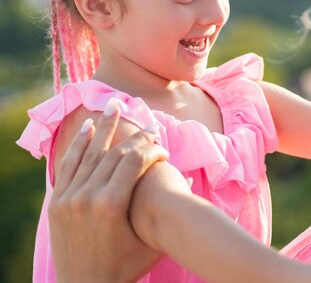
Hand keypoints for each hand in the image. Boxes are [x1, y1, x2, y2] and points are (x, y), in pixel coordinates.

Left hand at [49, 102, 168, 282]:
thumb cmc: (127, 266)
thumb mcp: (153, 242)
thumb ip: (166, 214)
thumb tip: (188, 181)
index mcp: (112, 204)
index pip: (134, 160)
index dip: (151, 147)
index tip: (163, 143)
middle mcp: (87, 197)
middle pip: (114, 153)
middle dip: (132, 135)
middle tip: (145, 121)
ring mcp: (69, 198)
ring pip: (89, 154)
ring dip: (102, 129)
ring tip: (112, 108)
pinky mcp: (58, 203)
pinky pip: (70, 166)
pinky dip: (79, 146)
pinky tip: (87, 131)